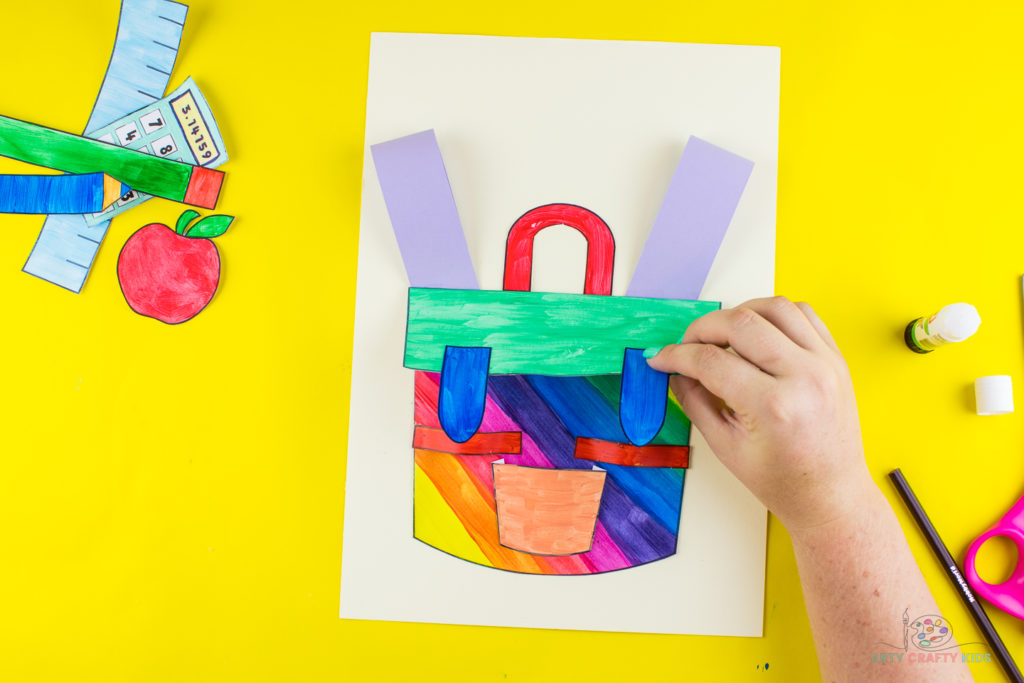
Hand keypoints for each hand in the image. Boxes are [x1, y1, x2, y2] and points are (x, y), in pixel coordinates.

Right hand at [645, 297, 872, 530]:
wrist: (831, 495)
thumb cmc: (781, 480)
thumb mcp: (725, 446)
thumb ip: (694, 401)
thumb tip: (674, 370)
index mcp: (773, 405)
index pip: (711, 361)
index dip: (677, 356)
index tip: (660, 357)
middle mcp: (803, 376)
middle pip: (740, 323)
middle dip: (701, 329)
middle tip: (685, 346)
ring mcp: (825, 363)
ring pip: (774, 307)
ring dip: (738, 313)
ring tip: (720, 334)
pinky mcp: (835, 359)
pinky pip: (803, 314)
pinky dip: (773, 315)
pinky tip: (755, 333)